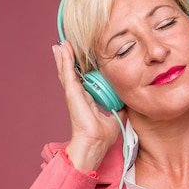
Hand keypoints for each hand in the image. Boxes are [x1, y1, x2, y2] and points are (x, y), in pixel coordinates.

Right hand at [52, 40, 124, 171]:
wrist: (94, 144)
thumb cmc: (102, 136)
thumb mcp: (116, 116)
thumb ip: (119, 106)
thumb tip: (127, 100)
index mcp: (87, 100)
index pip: (83, 80)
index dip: (81, 68)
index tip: (82, 57)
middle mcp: (78, 96)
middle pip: (72, 73)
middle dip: (69, 59)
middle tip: (66, 46)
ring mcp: (73, 94)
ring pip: (67, 71)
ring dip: (64, 56)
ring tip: (61, 44)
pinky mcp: (72, 93)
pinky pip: (68, 72)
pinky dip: (65, 60)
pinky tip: (62, 50)